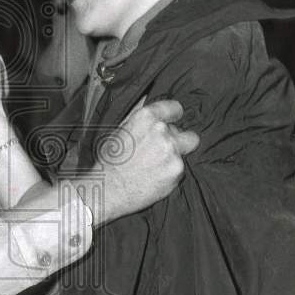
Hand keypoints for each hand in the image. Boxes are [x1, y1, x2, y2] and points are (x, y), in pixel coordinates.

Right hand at [86, 99, 199, 226]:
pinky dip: (171, 173)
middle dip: (176, 141)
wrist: (109, 188)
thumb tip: (150, 106)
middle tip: (159, 151)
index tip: (173, 122)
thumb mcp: (119, 131)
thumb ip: (140, 119)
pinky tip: (155, 177)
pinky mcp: (177, 170)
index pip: (175, 108)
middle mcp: (162, 131)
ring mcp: (172, 151)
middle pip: (184, 133)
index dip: (174, 117)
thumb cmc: (109, 161)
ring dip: (173, 157)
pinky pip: (180, 169)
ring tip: (154, 166)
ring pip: (183, 152)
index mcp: (146, 117)